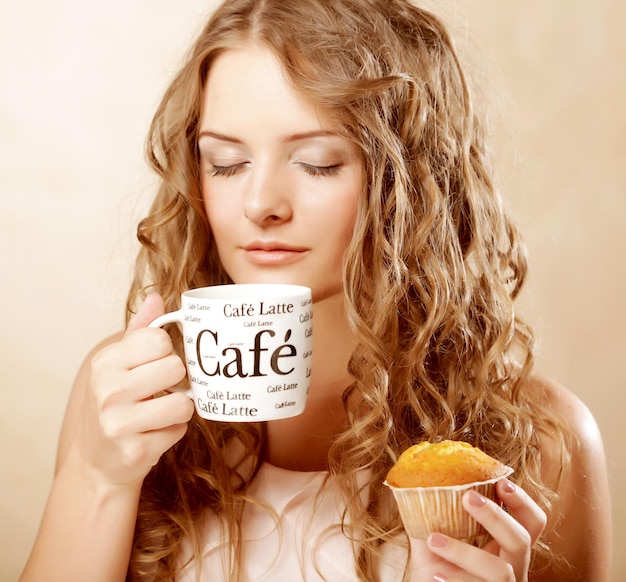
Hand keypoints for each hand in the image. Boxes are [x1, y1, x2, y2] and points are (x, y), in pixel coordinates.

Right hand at [72, 293, 193, 486]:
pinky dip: (173, 432)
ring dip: (179, 408)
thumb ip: (140, 332)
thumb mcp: (118, 365)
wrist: (96, 462)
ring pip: (183, 402)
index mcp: (105, 363)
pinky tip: (153, 432)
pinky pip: (179, 430)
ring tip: (160, 412)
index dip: (166, 351)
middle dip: (175, 380)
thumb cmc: (114, 405)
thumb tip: (156, 297)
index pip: (158, 339)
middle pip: (175, 367)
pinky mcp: (135, 450)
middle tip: (160, 390)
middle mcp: (108, 390)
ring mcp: (119, 422)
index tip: (156, 364)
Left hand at [410, 479, 546, 580]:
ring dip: (465, 552)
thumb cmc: (435, 569)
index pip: (531, 523)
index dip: (522, 501)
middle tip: (468, 496)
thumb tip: (416, 482)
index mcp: (505, 549)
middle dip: (497, 515)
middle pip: (521, 541)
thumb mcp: (437, 540)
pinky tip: (435, 574)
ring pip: (501, 571)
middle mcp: (512, 569)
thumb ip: (432, 514)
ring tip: (433, 539)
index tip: (500, 482)